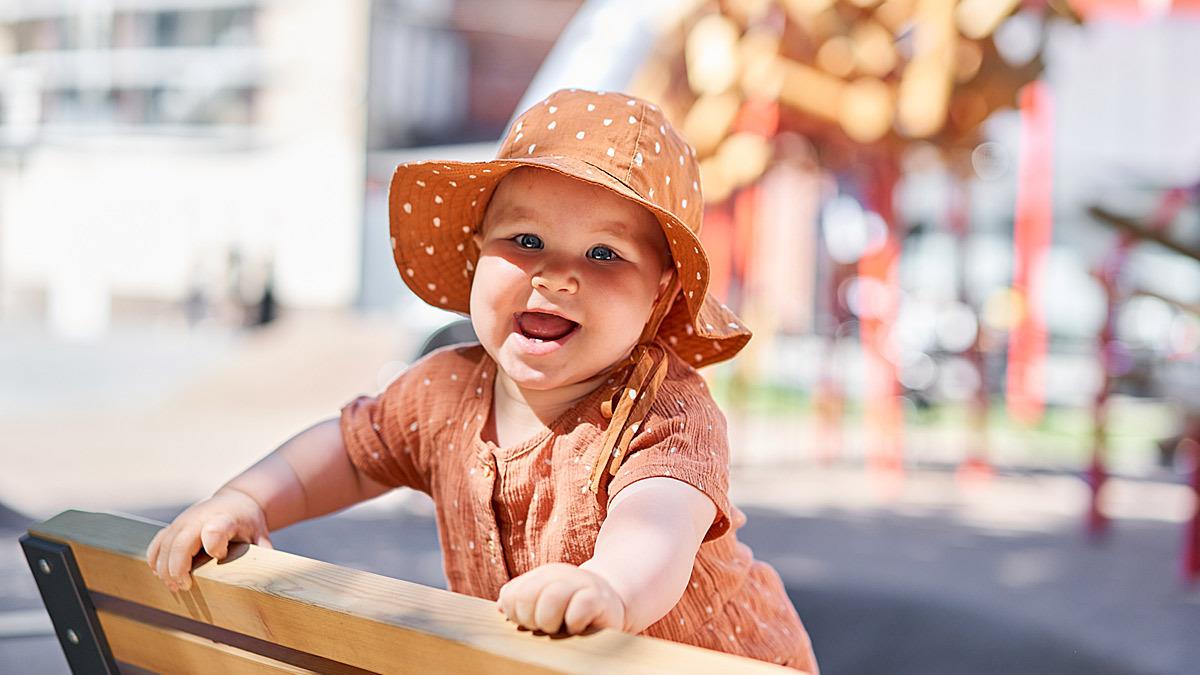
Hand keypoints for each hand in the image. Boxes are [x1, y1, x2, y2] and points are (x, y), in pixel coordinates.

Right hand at [145, 487, 272, 591]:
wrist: (237, 501)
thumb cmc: (249, 523)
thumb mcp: (261, 535)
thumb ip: (263, 555)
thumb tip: (271, 581)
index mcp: (227, 518)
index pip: (215, 529)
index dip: (214, 544)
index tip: (218, 555)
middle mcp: (201, 517)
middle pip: (181, 541)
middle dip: (178, 567)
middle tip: (184, 587)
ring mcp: (185, 520)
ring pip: (165, 544)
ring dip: (165, 568)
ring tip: (174, 586)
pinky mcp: (174, 526)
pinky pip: (158, 542)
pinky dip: (155, 559)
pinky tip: (161, 574)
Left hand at [496, 563, 625, 634]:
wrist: (613, 603)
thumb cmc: (573, 609)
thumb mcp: (545, 603)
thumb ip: (522, 602)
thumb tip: (501, 606)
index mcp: (541, 576)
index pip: (511, 595)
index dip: (515, 615)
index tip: (530, 623)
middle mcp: (559, 575)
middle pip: (526, 596)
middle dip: (531, 620)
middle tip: (545, 627)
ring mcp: (580, 584)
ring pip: (551, 598)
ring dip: (550, 621)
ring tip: (560, 628)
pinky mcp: (599, 599)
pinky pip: (578, 611)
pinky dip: (574, 624)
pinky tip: (578, 628)